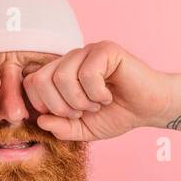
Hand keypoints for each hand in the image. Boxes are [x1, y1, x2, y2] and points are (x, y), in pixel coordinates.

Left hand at [21, 40, 171, 141]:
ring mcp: (88, 52)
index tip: (66, 117)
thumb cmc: (118, 115)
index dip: (43, 105)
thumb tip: (41, 120)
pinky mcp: (106, 49)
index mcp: (61, 73)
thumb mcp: (83, 130)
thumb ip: (61, 128)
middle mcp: (71, 59)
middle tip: (81, 113)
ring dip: (80, 101)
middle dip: (59, 106)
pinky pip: (87, 73)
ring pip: (62, 76)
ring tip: (97, 104)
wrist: (150, 108)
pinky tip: (108, 95)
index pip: (31, 83)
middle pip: (41, 79)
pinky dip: (97, 93)